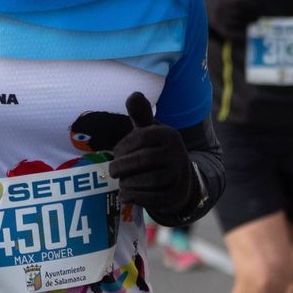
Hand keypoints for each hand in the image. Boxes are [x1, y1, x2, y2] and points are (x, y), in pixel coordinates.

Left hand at [108, 92, 200, 224]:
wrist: (179, 179)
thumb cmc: (155, 151)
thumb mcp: (149, 132)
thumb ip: (140, 114)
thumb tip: (134, 94)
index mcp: (169, 134)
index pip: (140, 138)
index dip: (123, 146)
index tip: (116, 153)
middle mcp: (178, 153)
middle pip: (143, 160)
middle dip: (122, 167)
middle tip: (112, 171)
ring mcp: (179, 176)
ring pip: (148, 181)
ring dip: (128, 183)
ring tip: (121, 182)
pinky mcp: (176, 196)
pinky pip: (153, 199)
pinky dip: (135, 198)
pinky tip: (126, 195)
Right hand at [204, 0, 260, 36]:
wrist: (200, 9)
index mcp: (223, 0)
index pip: (239, 2)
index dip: (251, 4)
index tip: (259, 5)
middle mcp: (221, 11)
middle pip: (240, 13)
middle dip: (252, 14)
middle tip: (261, 15)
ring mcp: (220, 21)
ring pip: (237, 23)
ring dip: (249, 24)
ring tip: (259, 24)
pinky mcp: (220, 30)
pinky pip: (232, 33)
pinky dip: (241, 35)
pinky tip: (249, 34)